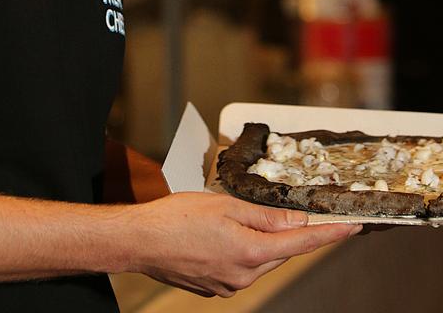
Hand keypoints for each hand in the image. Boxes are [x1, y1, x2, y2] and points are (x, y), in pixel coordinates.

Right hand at [128, 191, 360, 297]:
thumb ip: (265, 215)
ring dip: (256, 240)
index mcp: (251, 252)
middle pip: (280, 251)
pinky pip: (240, 268)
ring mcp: (230, 286)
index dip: (330, 234)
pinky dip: (238, 251)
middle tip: (278, 210)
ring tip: (227, 220)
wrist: (140, 242)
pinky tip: (216, 236)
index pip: (302, 242)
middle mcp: (245, 276)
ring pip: (259, 259)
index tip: (352, 227)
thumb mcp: (224, 205)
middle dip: (283, 231)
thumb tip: (296, 220)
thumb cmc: (177, 217)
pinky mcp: (215, 289)